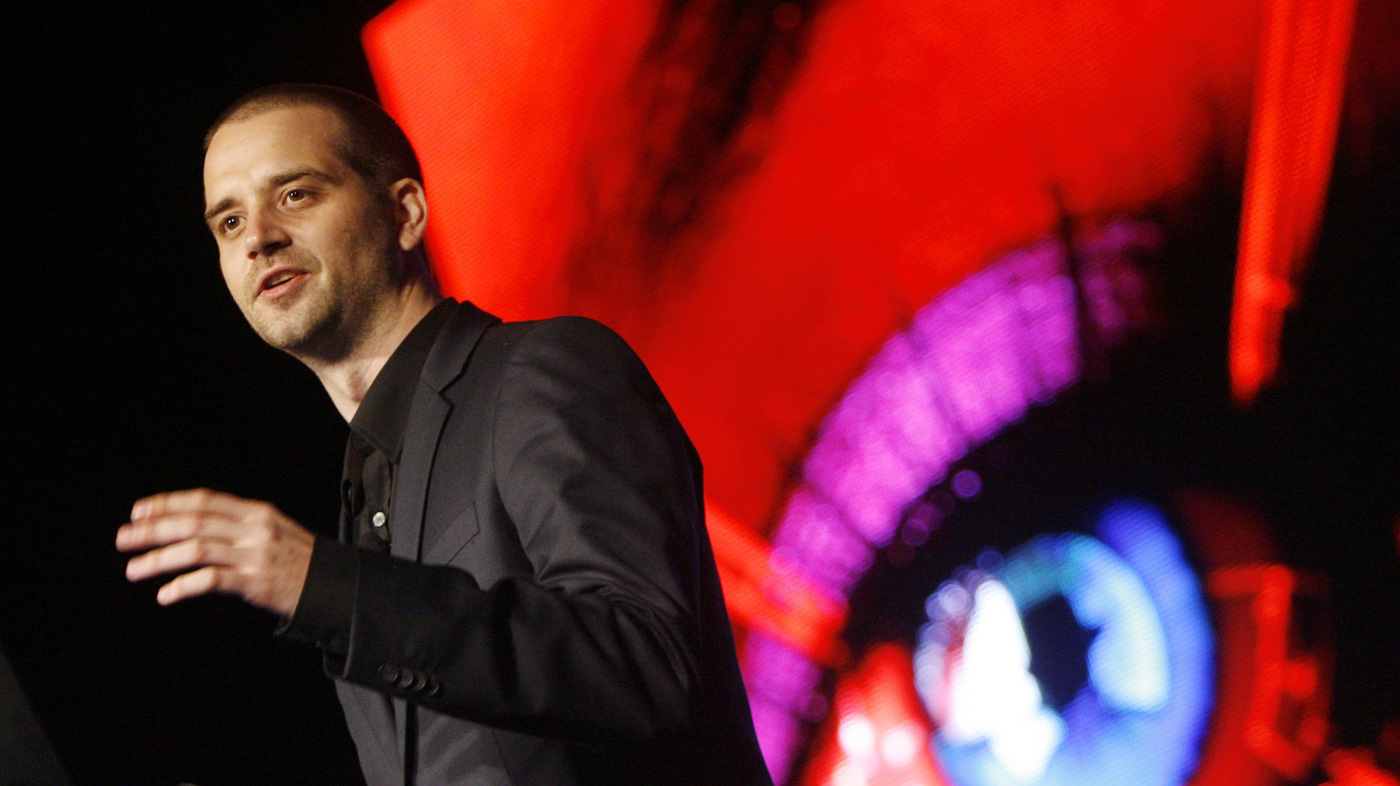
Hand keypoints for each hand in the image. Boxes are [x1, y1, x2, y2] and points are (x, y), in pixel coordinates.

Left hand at [116, 488, 313, 617]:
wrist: (332, 585)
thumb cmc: (297, 559)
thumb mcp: (271, 530)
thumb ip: (237, 525)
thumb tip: (191, 525)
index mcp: (256, 512)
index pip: (204, 500)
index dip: (168, 504)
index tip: (138, 512)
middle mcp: (254, 529)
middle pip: (194, 522)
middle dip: (153, 531)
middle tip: (123, 539)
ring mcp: (255, 556)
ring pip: (197, 550)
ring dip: (160, 560)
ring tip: (134, 570)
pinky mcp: (256, 583)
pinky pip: (211, 580)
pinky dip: (184, 586)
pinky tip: (166, 595)